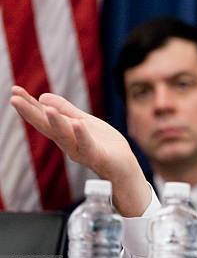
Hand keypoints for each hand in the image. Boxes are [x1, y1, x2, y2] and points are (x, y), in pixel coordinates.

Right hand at [10, 86, 150, 215]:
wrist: (122, 166)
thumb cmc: (102, 144)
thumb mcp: (83, 122)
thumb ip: (66, 111)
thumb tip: (42, 97)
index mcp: (64, 133)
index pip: (44, 117)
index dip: (29, 105)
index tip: (14, 90)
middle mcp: (68, 143)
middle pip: (47, 127)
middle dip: (31, 113)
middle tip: (15, 99)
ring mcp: (81, 150)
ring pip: (66, 136)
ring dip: (56, 122)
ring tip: (47, 109)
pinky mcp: (97, 156)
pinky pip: (88, 145)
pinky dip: (82, 135)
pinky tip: (77, 124)